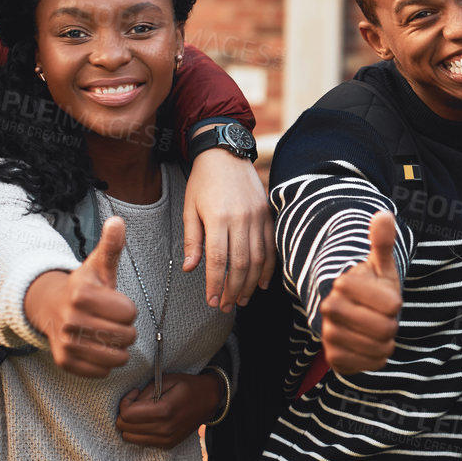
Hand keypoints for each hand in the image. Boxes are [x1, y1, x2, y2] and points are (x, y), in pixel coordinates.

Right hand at [24, 216, 138, 377]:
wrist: (51, 306)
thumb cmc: (84, 287)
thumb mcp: (99, 265)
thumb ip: (112, 246)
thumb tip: (117, 221)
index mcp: (82, 293)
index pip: (129, 313)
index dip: (127, 309)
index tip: (115, 304)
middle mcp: (71, 319)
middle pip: (125, 336)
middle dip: (126, 329)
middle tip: (112, 321)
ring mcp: (66, 342)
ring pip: (116, 357)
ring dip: (117, 348)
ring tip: (106, 334)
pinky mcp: (64, 361)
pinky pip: (102, 372)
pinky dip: (104, 363)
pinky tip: (96, 347)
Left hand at [115, 372, 222, 447]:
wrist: (209, 400)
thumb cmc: (188, 386)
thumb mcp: (166, 380)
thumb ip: (145, 392)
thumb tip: (130, 402)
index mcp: (164, 410)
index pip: (127, 414)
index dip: (125, 402)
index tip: (133, 393)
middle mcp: (165, 429)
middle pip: (125, 427)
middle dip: (124, 413)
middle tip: (135, 402)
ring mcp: (166, 439)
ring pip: (129, 437)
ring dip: (129, 424)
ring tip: (139, 412)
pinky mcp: (167, 444)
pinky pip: (141, 441)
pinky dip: (138, 431)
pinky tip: (148, 420)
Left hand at [184, 144, 274, 312]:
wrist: (226, 153)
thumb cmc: (203, 181)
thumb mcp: (189, 208)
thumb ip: (192, 239)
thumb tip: (191, 268)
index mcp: (218, 217)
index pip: (217, 259)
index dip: (215, 284)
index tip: (212, 301)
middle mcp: (241, 218)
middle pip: (241, 264)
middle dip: (234, 290)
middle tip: (226, 307)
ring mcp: (258, 217)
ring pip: (258, 259)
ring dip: (251, 284)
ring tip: (242, 300)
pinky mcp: (268, 215)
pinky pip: (272, 247)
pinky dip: (269, 268)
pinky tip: (263, 284)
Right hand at [319, 211, 401, 373]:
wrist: (348, 310)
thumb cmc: (370, 285)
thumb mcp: (379, 263)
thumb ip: (382, 242)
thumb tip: (383, 216)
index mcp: (343, 283)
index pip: (393, 305)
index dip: (395, 302)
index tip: (383, 297)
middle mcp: (331, 308)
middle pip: (386, 328)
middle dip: (391, 324)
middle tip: (380, 316)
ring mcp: (329, 334)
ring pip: (380, 348)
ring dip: (385, 341)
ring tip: (374, 329)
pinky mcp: (334, 357)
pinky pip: (370, 364)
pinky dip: (377, 357)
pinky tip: (369, 345)